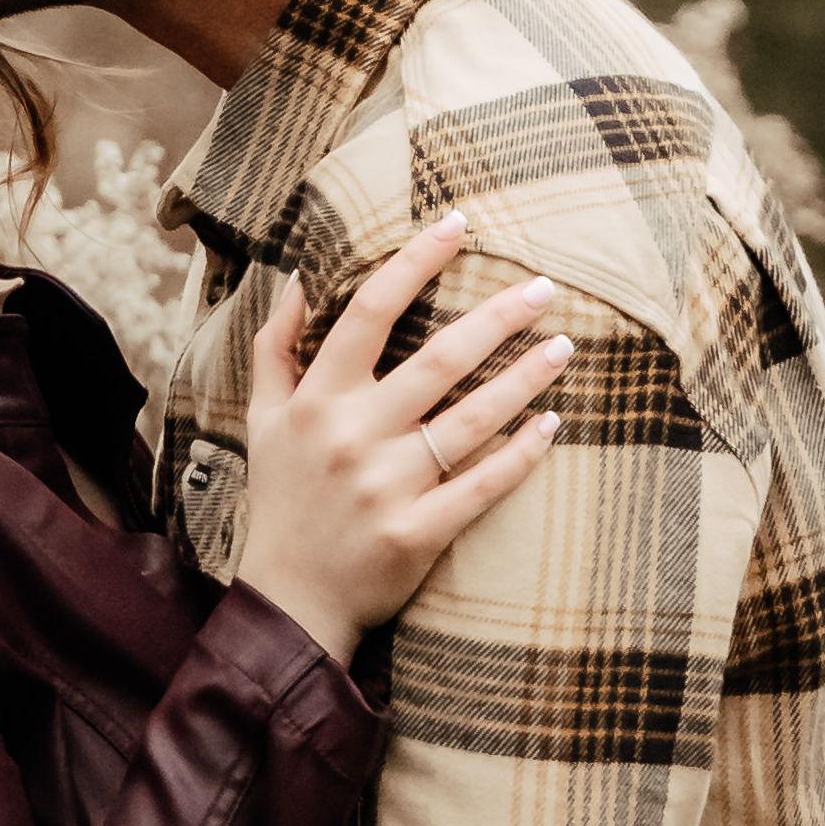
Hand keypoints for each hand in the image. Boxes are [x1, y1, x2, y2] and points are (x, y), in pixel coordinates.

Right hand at [230, 216, 575, 668]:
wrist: (289, 600)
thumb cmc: (282, 499)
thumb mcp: (261, 419)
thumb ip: (276, 347)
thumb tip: (297, 277)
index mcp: (315, 400)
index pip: (367, 311)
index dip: (415, 262)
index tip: (459, 225)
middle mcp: (350, 436)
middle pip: (437, 359)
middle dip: (497, 316)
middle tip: (544, 286)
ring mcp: (385, 487)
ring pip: (470, 419)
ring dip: (524, 379)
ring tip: (563, 348)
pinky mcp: (417, 534)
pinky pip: (482, 485)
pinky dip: (521, 454)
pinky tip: (552, 425)